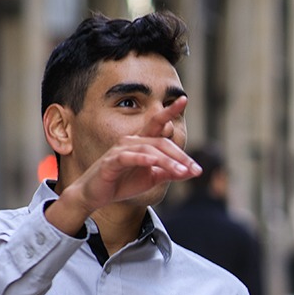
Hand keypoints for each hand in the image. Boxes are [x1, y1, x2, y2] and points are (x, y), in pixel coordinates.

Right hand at [54, 95, 199, 220]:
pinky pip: (127, 157)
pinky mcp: (110, 162)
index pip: (158, 124)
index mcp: (142, 142)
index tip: (183, 99)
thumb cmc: (124, 183)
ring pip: (148, 150)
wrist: (97, 195)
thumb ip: (171, 172)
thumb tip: (192, 171)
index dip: (169, 111)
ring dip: (167, 161)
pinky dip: (141, 158)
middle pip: (161, 142)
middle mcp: (131, 141)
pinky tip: (152, 161)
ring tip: (181, 172)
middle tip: (196, 170)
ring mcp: (119, 150)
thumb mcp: (152, 177)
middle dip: (180, 156)